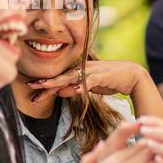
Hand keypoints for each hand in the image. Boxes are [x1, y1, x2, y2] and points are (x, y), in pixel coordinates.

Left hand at [27, 60, 145, 103]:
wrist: (132, 75)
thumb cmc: (111, 80)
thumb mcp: (91, 87)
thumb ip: (76, 89)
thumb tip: (60, 93)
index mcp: (79, 72)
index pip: (59, 79)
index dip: (45, 86)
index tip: (32, 92)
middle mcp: (83, 69)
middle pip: (61, 77)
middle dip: (45, 83)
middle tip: (30, 86)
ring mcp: (92, 71)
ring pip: (71, 77)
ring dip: (58, 82)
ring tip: (45, 87)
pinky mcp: (103, 75)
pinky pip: (91, 81)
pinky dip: (82, 85)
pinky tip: (74, 90)